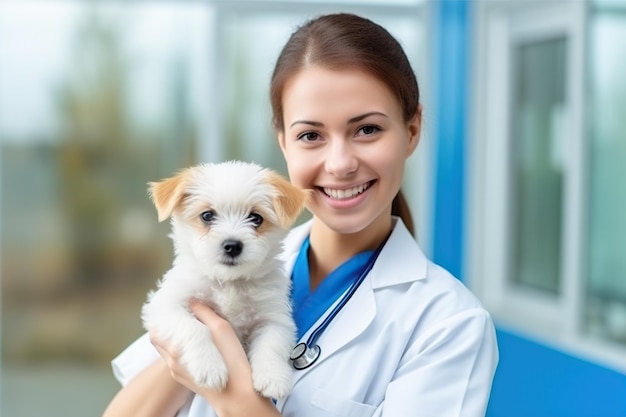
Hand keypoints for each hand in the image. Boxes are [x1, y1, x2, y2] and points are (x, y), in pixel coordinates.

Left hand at [150, 301, 280, 416]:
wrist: (238, 396)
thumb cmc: (232, 362)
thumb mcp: (222, 330)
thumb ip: (204, 313)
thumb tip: (192, 301)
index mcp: (177, 349)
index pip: (156, 330)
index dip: (162, 317)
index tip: (173, 306)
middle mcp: (173, 361)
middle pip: (158, 339)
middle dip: (165, 325)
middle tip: (180, 313)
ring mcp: (177, 372)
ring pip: (166, 350)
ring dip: (173, 337)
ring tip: (189, 326)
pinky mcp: (185, 379)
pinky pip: (174, 360)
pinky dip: (179, 349)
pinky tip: (196, 343)